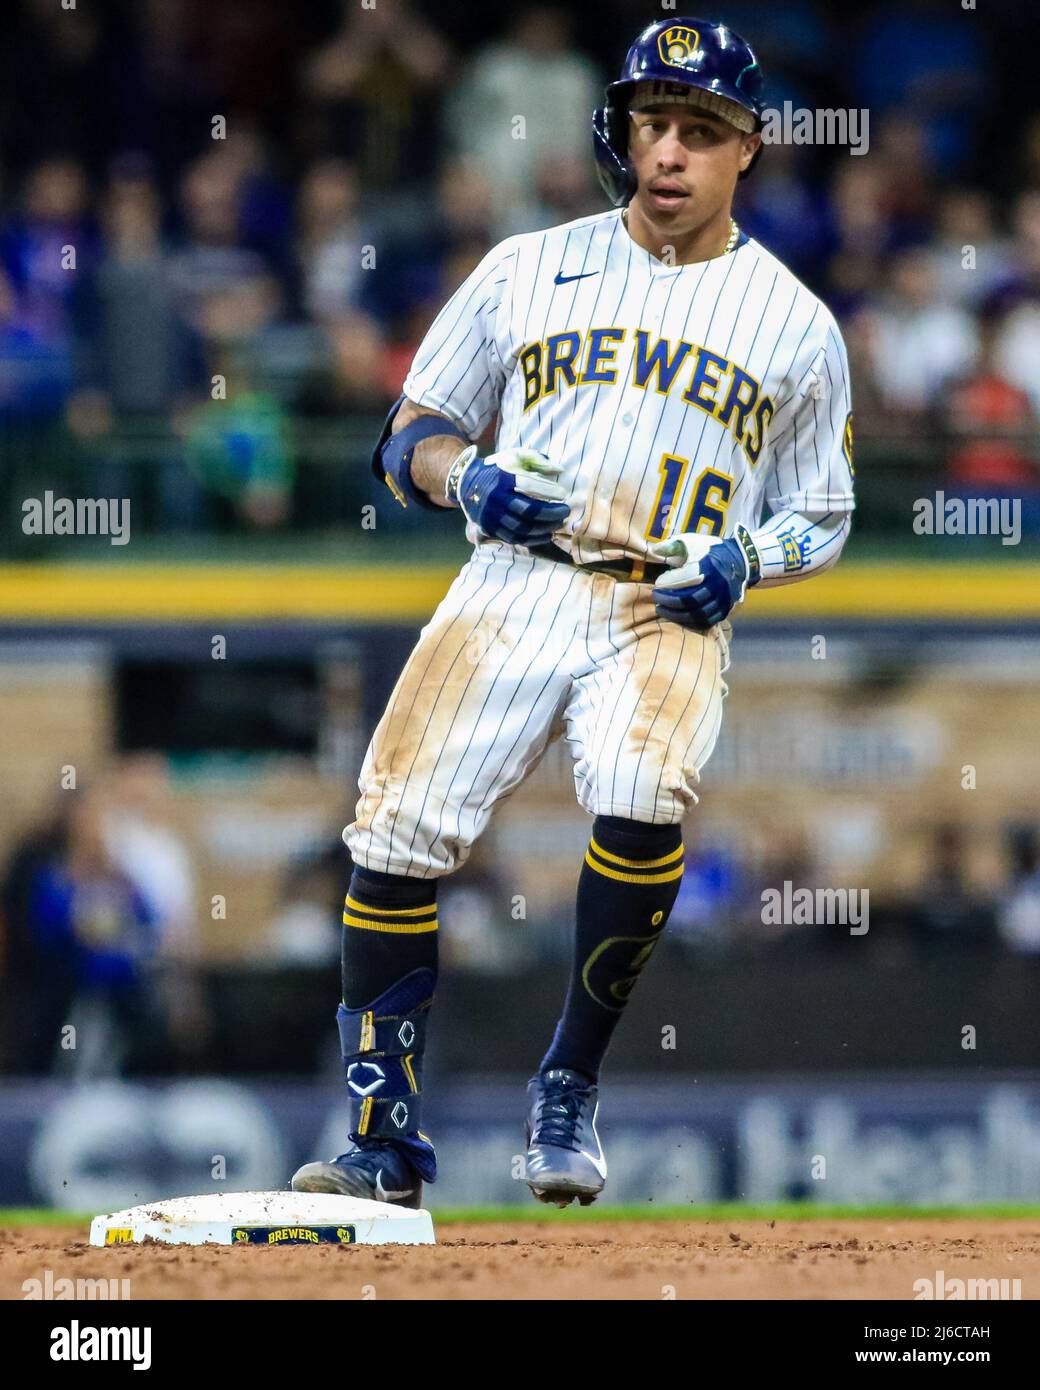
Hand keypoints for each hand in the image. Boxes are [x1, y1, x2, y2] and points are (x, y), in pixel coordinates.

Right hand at [450, 446, 570, 546]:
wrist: (467, 483)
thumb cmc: (498, 468)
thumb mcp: (515, 457)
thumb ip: (538, 460)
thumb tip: (561, 470)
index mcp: (502, 478)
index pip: (528, 485)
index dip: (548, 491)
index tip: (563, 494)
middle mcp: (495, 498)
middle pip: (529, 511)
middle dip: (552, 513)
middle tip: (566, 511)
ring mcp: (492, 516)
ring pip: (523, 528)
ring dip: (545, 528)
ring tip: (559, 523)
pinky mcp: (490, 528)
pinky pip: (515, 538)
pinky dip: (534, 539)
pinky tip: (547, 534)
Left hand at [650, 530, 754, 630]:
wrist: (738, 561)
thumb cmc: (708, 551)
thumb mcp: (691, 542)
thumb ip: (672, 546)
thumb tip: (654, 550)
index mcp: (710, 566)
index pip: (686, 578)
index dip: (668, 583)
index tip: (657, 584)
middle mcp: (718, 584)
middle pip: (689, 599)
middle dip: (668, 601)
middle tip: (656, 598)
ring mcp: (723, 599)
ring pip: (697, 614)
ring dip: (676, 614)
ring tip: (662, 609)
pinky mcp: (726, 609)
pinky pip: (706, 622)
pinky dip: (690, 622)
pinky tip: (677, 617)